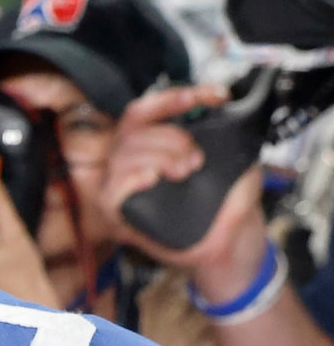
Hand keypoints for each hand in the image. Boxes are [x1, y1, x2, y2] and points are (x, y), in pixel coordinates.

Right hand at [99, 83, 269, 292]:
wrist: (227, 248)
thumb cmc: (225, 209)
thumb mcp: (234, 167)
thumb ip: (224, 142)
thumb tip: (219, 116)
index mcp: (154, 147)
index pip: (146, 111)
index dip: (175, 97)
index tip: (213, 96)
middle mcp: (133, 163)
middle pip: (133, 129)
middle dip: (170, 137)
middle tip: (196, 160)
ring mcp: (123, 189)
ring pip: (123, 155)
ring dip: (157, 156)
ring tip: (184, 171)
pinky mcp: (118, 216)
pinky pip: (112, 190)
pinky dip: (131, 179)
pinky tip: (151, 179)